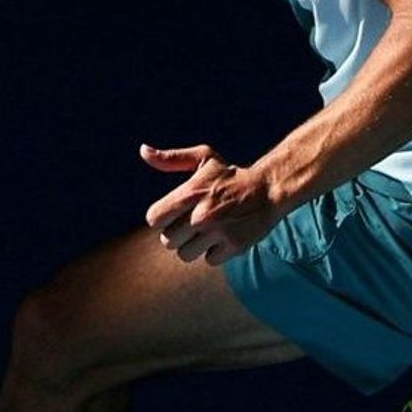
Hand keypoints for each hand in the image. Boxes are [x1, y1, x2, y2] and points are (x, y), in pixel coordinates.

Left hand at [141, 142, 279, 265]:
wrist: (268, 189)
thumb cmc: (230, 175)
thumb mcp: (203, 159)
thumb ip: (172, 159)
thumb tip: (143, 151)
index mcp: (190, 193)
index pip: (154, 219)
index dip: (162, 218)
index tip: (175, 213)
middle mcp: (202, 214)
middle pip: (167, 241)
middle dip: (178, 233)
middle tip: (194, 222)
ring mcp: (218, 232)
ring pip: (185, 254)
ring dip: (194, 245)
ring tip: (207, 230)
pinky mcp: (234, 246)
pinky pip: (208, 261)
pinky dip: (215, 252)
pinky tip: (223, 236)